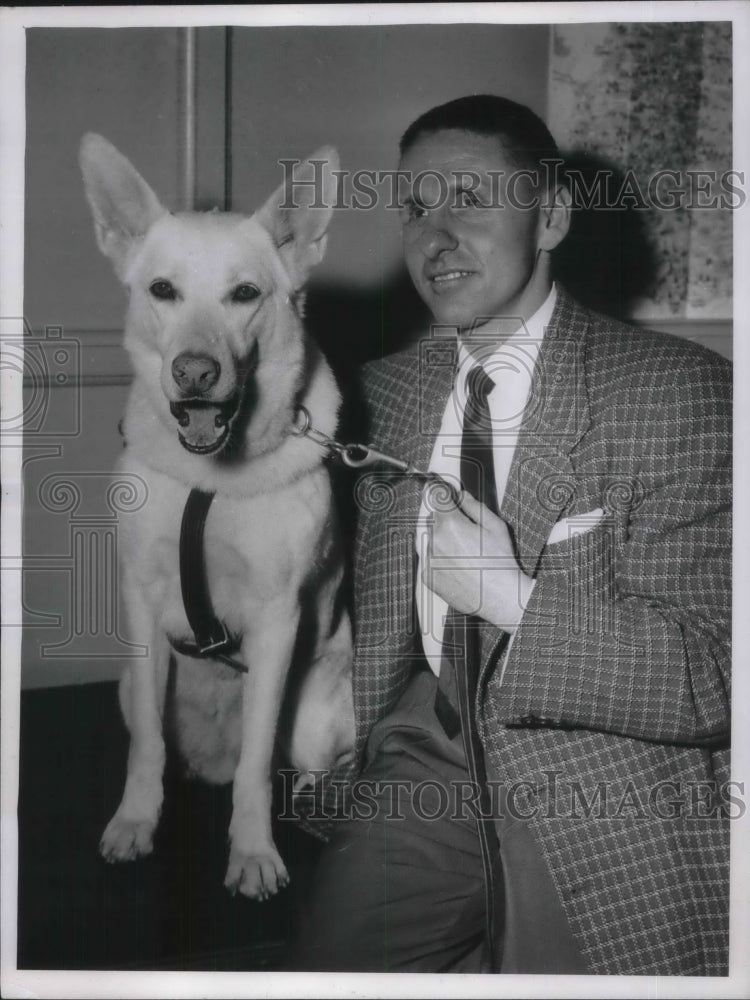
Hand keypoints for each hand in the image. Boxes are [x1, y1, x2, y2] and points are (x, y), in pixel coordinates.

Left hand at [423, 490, 534, 633]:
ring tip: (461, 551)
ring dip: (439, 539)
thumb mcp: (495, 527)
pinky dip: (437, 558)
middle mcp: (436, 540)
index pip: (435, 496)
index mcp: (451, 524)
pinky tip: (456, 564)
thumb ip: (474, 506)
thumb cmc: (500, 564)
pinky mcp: (427, 576)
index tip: (435, 487)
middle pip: (431, 519)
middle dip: (444, 520)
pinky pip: (427, 559)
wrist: (499, 596)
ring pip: (428, 539)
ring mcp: (429, 559)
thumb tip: (462, 496)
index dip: (437, 490)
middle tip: (463, 531)